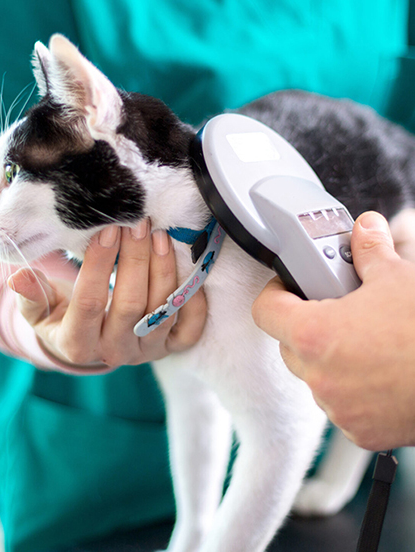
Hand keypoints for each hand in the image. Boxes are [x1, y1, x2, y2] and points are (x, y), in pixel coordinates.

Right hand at [7, 220, 206, 369]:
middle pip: (130, 304)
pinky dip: (194, 299)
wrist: (90, 344)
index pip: (89, 303)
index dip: (98, 265)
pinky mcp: (170, 348)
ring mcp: (146, 351)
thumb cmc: (62, 318)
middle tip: (138, 223)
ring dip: (163, 270)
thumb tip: (20, 278)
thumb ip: (31, 296)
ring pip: (162, 312)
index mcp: (77, 345)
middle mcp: (115, 352)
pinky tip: (187, 268)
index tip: (106, 230)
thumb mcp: (39, 311)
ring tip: (159, 234)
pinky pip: (190, 328)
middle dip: (135, 259)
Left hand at [252, 211, 414, 450]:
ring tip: (366, 342)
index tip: (293, 286)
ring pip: (315, 377)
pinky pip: (342, 405)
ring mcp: (339, 409)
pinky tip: (380, 372)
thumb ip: (370, 251)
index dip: (277, 292)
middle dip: (307, 324)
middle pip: (289, 345)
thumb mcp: (397, 278)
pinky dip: (353, 389)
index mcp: (313, 335)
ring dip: (330, 360)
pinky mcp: (361, 432)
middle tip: (336, 310)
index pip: (264, 310)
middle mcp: (319, 378)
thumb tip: (365, 230)